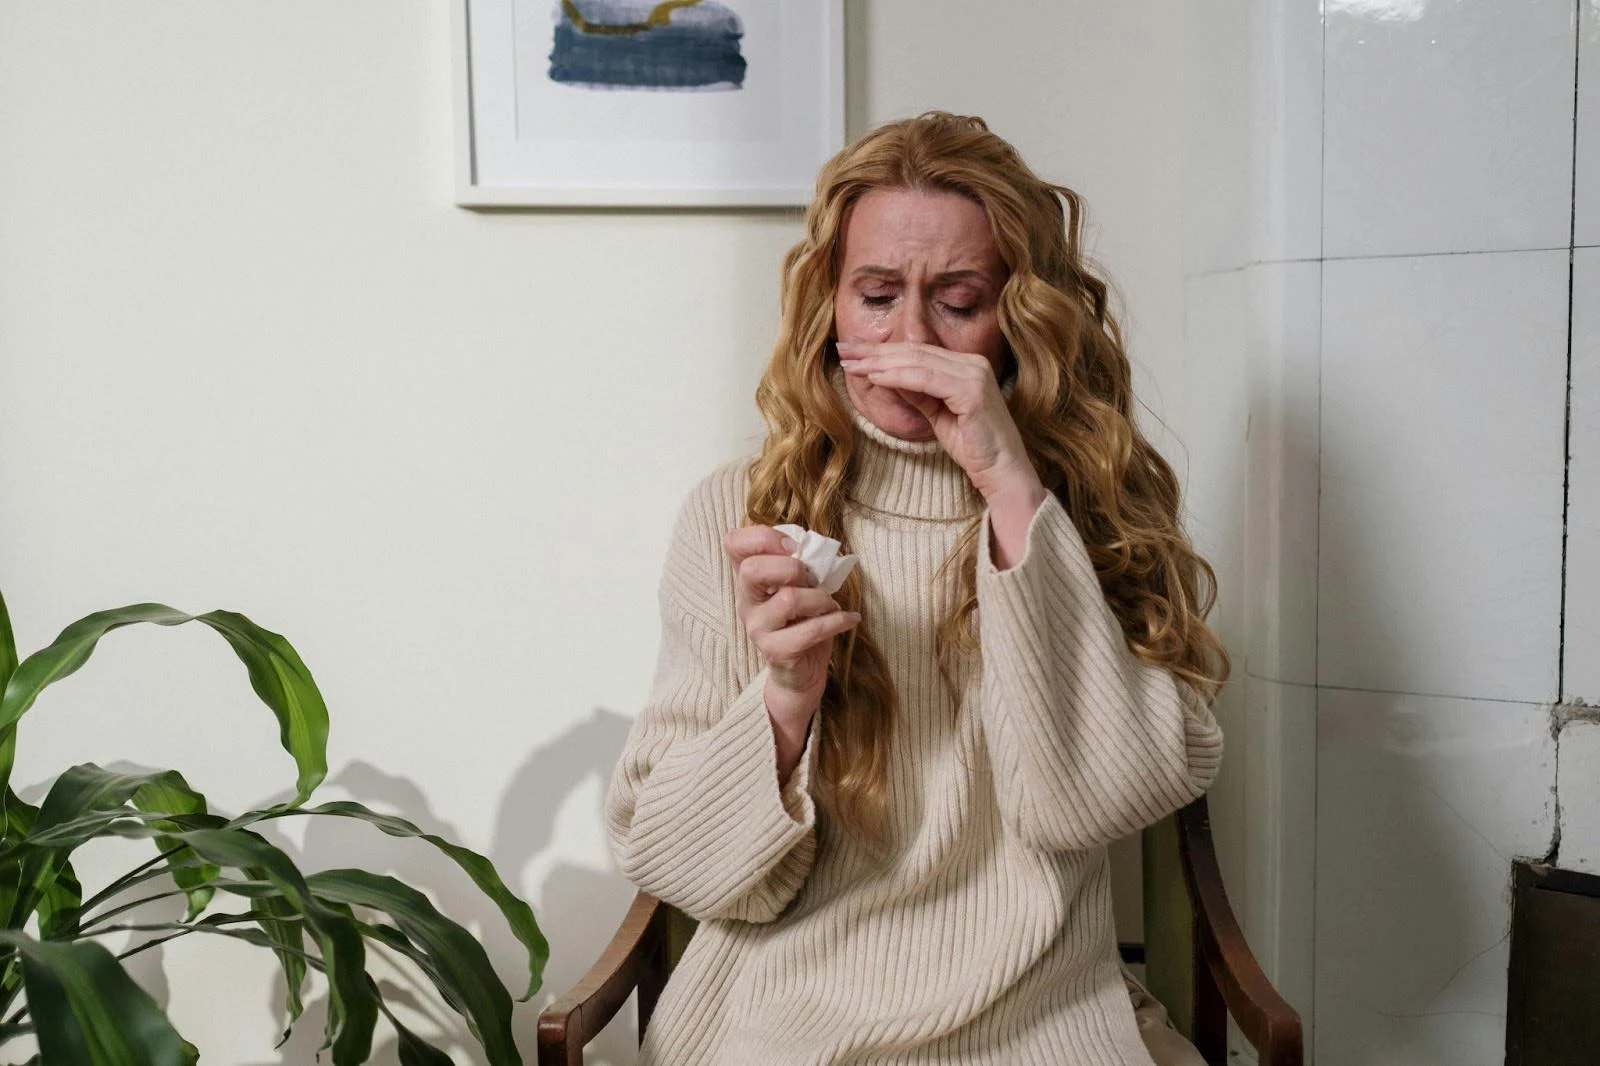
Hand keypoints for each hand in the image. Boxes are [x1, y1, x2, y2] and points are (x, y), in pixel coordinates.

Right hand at [722, 525, 860, 762]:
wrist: (801, 672)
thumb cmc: (802, 621)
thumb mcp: (801, 587)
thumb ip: (800, 564)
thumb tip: (815, 547)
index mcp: (749, 579)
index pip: (733, 543)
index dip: (763, 537)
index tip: (793, 548)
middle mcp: (747, 601)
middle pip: (752, 569)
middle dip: (791, 567)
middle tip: (811, 579)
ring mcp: (758, 628)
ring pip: (788, 600)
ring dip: (820, 598)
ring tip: (830, 605)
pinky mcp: (776, 650)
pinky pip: (810, 630)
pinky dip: (837, 620)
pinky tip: (849, 619)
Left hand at [838, 340, 1046, 568]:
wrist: (1002, 473)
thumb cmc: (973, 448)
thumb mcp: (937, 415)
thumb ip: (917, 393)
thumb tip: (886, 375)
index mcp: (966, 366)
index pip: (917, 352)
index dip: (882, 350)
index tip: (852, 351)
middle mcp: (972, 363)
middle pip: (914, 351)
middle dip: (875, 351)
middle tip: (843, 349)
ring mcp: (974, 375)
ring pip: (917, 361)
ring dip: (879, 362)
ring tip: (851, 364)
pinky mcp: (972, 392)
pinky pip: (926, 379)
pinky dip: (898, 377)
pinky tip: (875, 378)